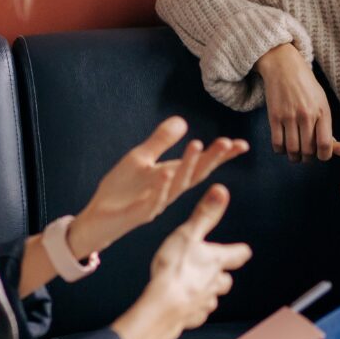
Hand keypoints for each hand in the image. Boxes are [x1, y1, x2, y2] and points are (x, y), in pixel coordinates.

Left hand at [72, 117, 247, 256]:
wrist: (97, 218)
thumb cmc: (121, 190)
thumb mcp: (141, 158)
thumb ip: (161, 141)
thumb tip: (183, 121)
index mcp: (171, 177)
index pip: (201, 165)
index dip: (221, 156)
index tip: (242, 144)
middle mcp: (168, 191)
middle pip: (195, 174)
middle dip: (211, 158)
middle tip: (227, 142)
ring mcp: (154, 203)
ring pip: (176, 185)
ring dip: (188, 165)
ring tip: (198, 144)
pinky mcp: (137, 213)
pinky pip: (151, 201)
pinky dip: (159, 188)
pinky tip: (165, 173)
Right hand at [140, 185, 253, 335]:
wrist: (163, 306)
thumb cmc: (174, 268)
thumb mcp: (188, 234)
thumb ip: (204, 214)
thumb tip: (221, 191)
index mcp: (216, 261)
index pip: (238, 254)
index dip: (239, 251)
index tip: (242, 250)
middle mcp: (215, 283)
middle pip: (226, 280)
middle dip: (221, 275)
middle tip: (214, 270)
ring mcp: (204, 303)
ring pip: (212, 298)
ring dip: (207, 293)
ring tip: (194, 288)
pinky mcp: (191, 318)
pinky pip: (196, 314)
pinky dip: (192, 310)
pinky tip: (183, 306)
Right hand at [255, 44, 333, 162]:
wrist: (284, 67)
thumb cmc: (306, 84)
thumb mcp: (322, 100)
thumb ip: (325, 122)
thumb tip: (327, 146)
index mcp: (322, 112)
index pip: (326, 145)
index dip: (324, 157)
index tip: (321, 156)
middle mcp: (306, 115)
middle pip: (308, 151)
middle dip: (307, 158)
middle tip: (306, 156)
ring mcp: (289, 117)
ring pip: (292, 150)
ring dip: (293, 157)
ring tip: (294, 155)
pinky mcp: (274, 116)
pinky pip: (277, 143)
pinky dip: (280, 150)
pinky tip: (283, 147)